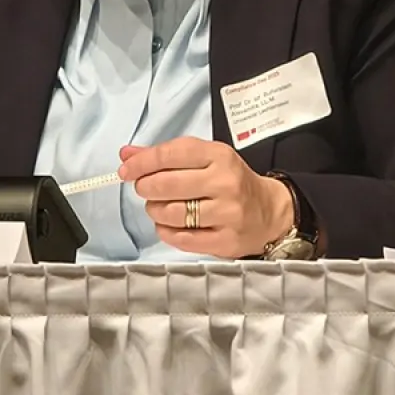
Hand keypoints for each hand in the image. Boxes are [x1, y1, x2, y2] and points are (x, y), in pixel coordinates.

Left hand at [119, 138, 293, 257]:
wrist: (269, 212)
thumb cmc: (231, 182)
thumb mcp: (205, 158)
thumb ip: (165, 155)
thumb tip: (127, 155)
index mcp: (219, 156)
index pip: (170, 154)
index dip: (142, 162)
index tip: (126, 169)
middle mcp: (225, 183)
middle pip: (166, 185)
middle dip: (145, 187)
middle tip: (145, 189)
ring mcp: (227, 213)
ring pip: (170, 213)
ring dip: (155, 211)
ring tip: (160, 207)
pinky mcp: (225, 240)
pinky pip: (180, 239)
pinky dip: (166, 232)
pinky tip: (169, 225)